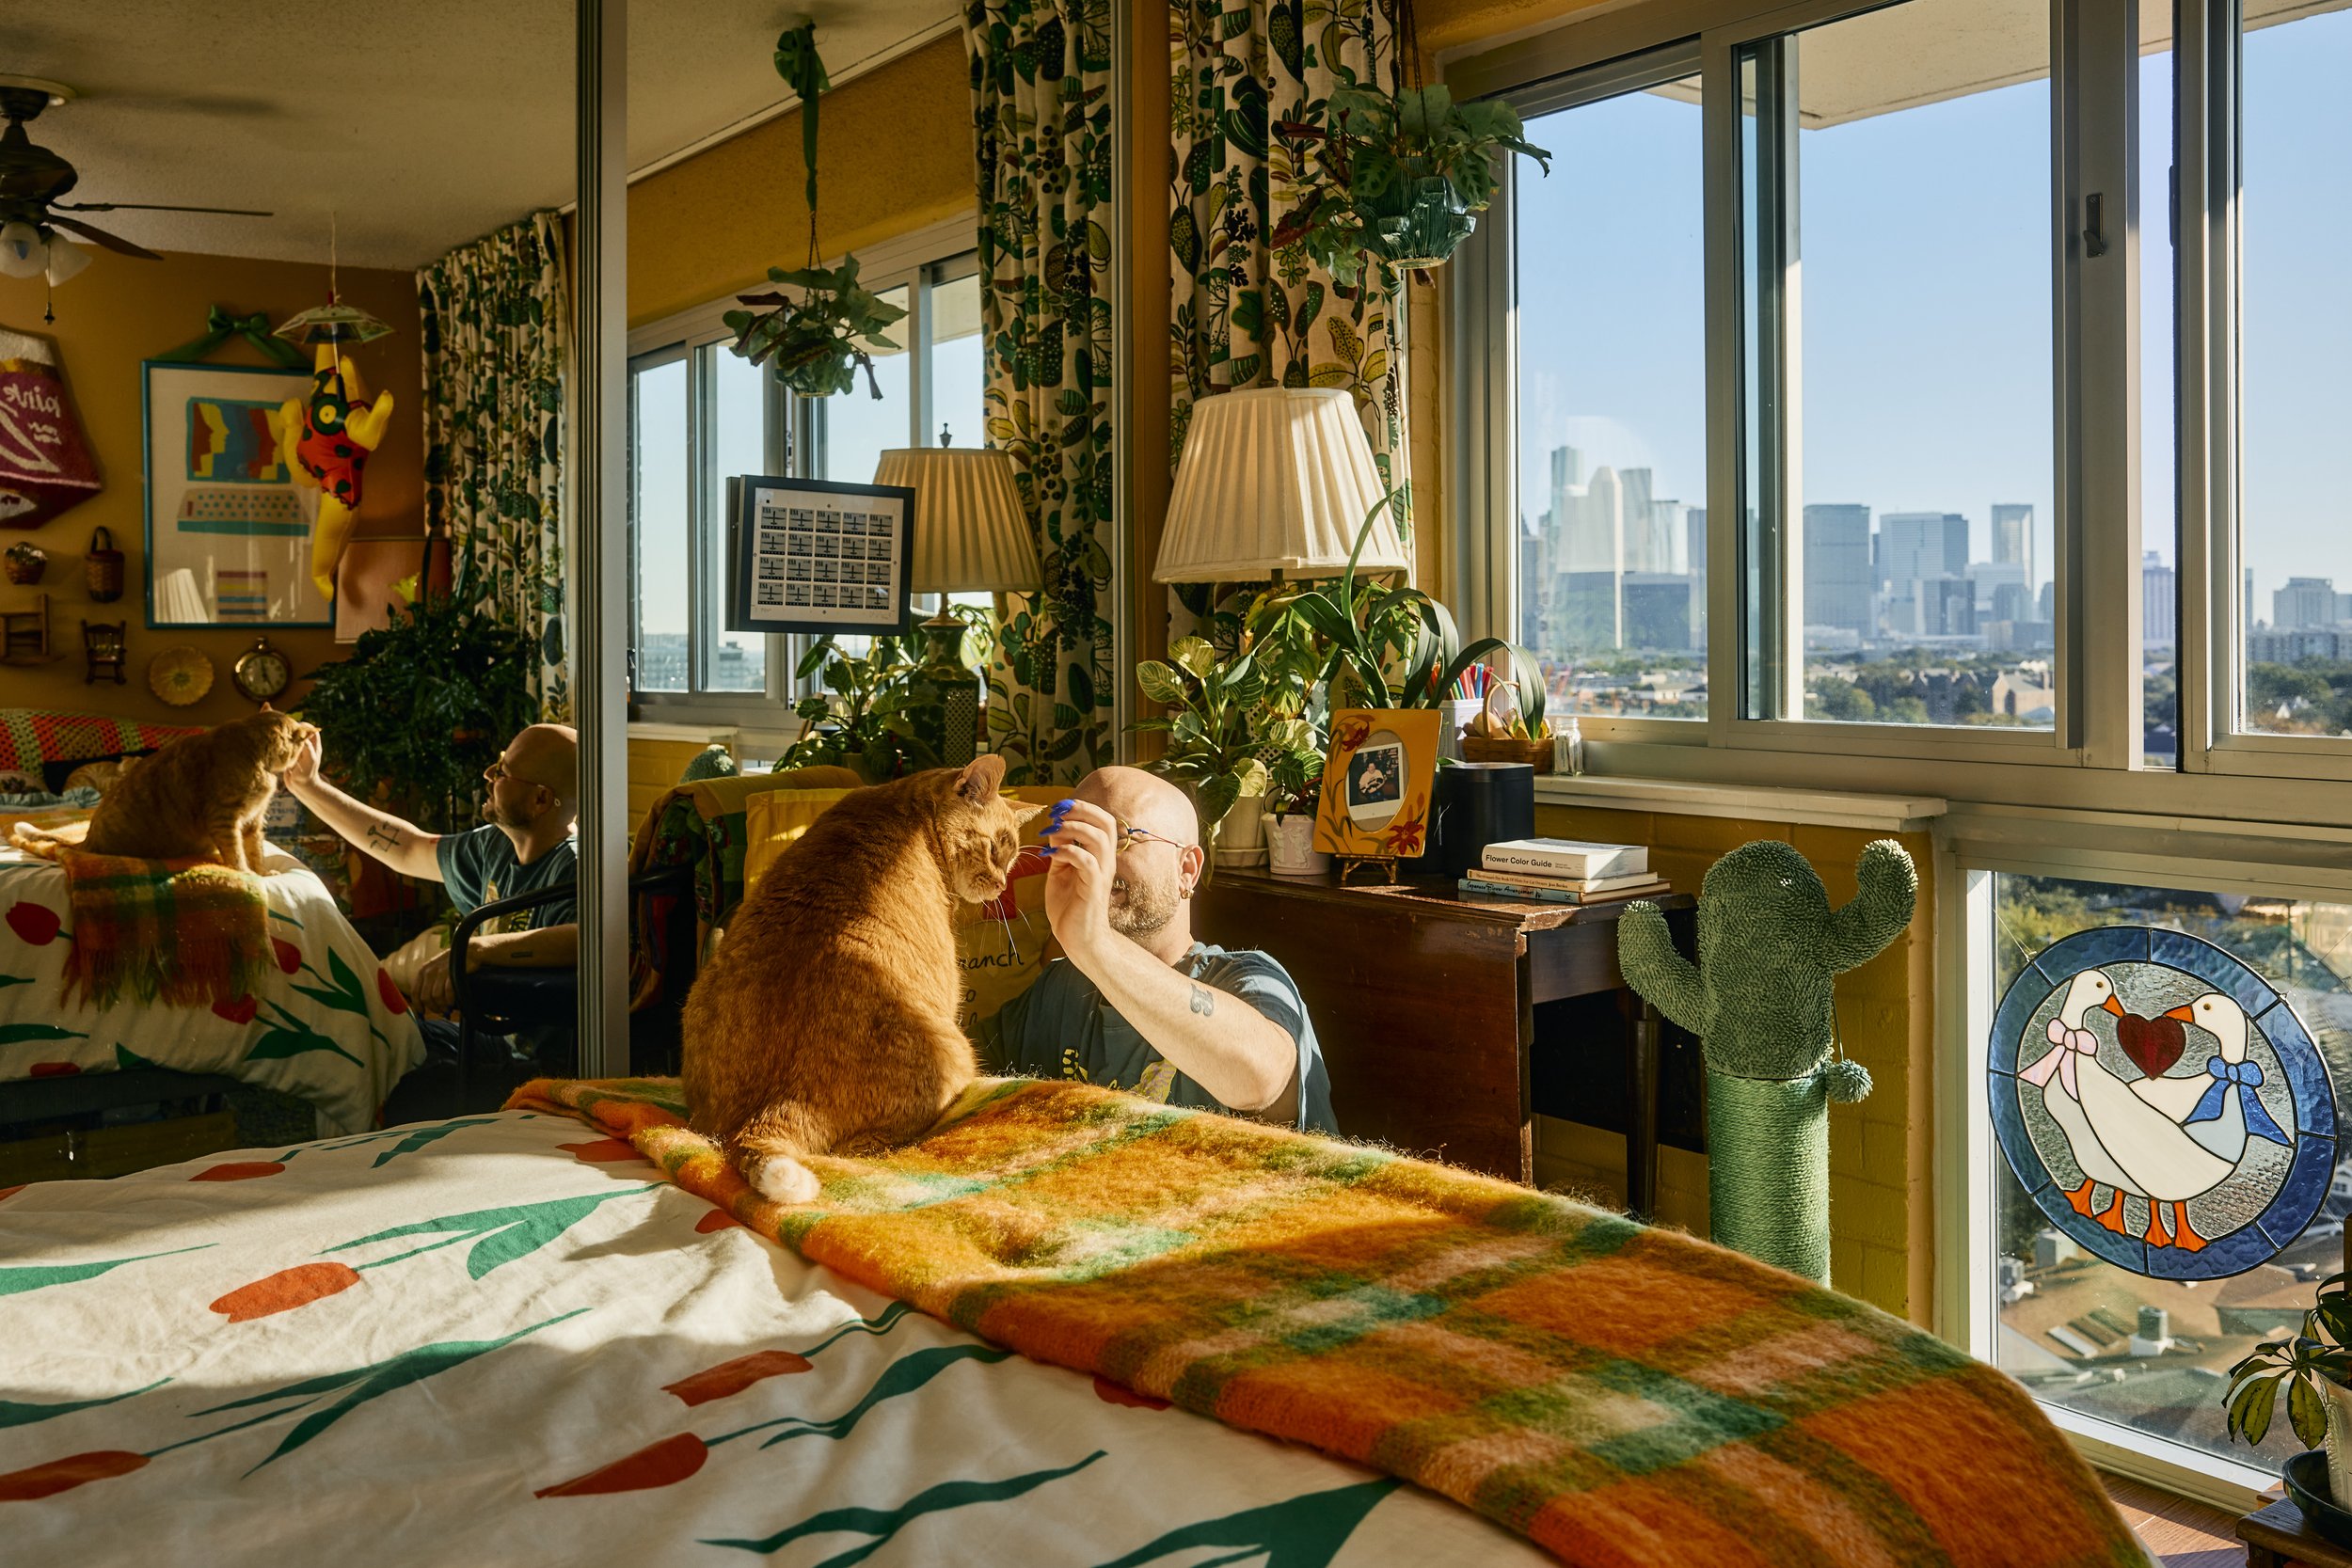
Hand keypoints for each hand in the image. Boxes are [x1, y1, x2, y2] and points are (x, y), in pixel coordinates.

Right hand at [284, 731, 321, 793]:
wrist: (302, 787)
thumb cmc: (308, 773)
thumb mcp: (310, 759)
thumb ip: (307, 746)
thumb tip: (301, 733)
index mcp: (313, 745)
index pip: (310, 730)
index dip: (303, 726)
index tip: (294, 727)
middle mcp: (305, 746)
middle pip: (299, 732)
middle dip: (291, 729)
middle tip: (283, 730)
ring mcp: (296, 751)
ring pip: (290, 739)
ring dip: (284, 737)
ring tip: (278, 736)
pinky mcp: (288, 756)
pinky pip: (283, 747)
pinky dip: (279, 744)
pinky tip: (274, 745)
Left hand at [411, 948, 455, 1015]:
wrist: (469, 951)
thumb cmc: (453, 963)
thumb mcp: (436, 969)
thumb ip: (429, 982)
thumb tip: (426, 1001)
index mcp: (423, 971)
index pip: (415, 992)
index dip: (418, 1004)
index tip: (422, 1012)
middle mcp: (429, 971)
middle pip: (425, 996)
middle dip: (432, 1007)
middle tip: (440, 1012)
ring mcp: (440, 972)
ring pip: (436, 996)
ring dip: (442, 1006)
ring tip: (447, 1010)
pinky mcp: (452, 973)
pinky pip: (448, 992)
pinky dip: (450, 1000)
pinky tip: (453, 1003)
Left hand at [1040, 799, 1117, 968]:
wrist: (1078, 939)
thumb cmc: (1070, 906)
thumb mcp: (1061, 871)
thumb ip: (1060, 849)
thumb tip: (1055, 827)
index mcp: (1100, 854)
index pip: (1102, 819)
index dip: (1081, 807)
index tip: (1057, 808)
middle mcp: (1105, 861)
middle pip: (1106, 822)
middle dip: (1081, 810)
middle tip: (1056, 812)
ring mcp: (1101, 873)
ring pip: (1098, 837)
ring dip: (1072, 829)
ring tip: (1051, 832)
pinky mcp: (1093, 887)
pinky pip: (1085, 860)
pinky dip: (1066, 851)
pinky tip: (1049, 856)